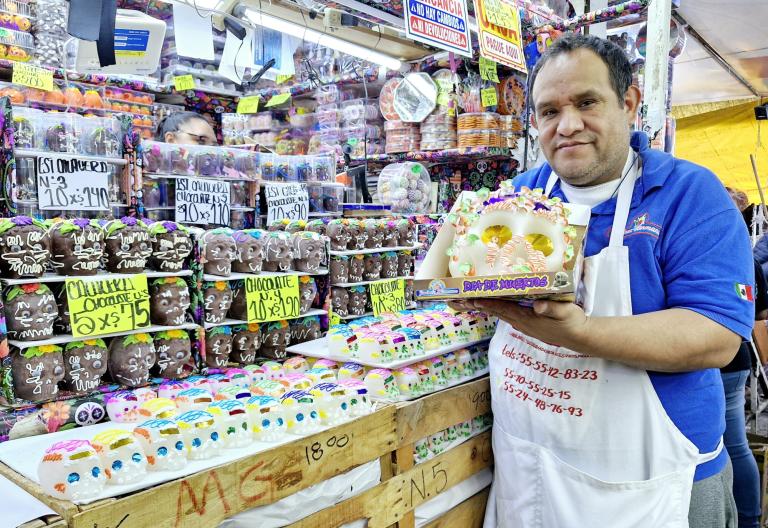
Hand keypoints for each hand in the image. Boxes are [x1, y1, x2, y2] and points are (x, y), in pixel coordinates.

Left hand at [472, 298, 590, 349]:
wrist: (580, 338)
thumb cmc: (573, 323)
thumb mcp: (565, 313)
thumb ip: (551, 309)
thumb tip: (538, 307)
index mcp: (527, 317)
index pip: (502, 308)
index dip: (486, 303)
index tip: (470, 298)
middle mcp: (521, 322)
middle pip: (495, 312)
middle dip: (477, 306)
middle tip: (458, 301)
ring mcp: (523, 325)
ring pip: (500, 314)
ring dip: (484, 308)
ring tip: (468, 302)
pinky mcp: (528, 325)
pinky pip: (507, 316)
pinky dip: (496, 309)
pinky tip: (492, 306)